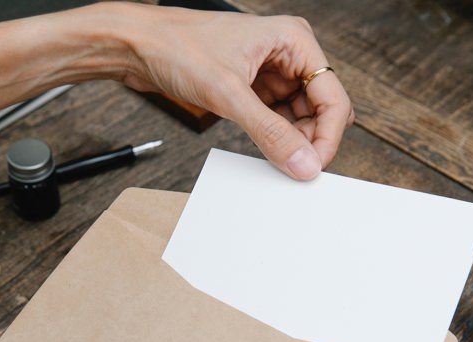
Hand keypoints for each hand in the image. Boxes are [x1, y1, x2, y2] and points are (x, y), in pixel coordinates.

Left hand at [123, 6, 353, 179]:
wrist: (140, 47)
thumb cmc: (179, 48)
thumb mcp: (229, 94)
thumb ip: (270, 133)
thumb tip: (302, 163)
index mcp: (294, 41)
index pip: (332, 96)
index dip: (328, 136)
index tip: (315, 167)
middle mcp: (288, 56)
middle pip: (320, 109)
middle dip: (312, 141)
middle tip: (298, 171)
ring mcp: (271, 74)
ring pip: (300, 118)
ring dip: (293, 143)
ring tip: (280, 164)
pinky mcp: (253, 90)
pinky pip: (277, 121)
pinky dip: (276, 140)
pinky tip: (269, 154)